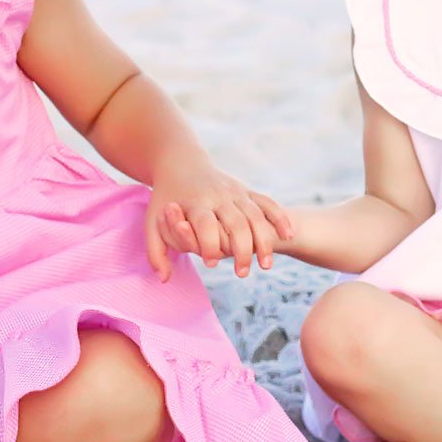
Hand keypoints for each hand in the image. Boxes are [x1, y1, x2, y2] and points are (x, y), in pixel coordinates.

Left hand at [145, 159, 292, 281]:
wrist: (180, 161)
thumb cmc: (166, 198)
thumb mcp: (152, 222)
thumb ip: (155, 252)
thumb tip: (164, 279)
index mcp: (194, 203)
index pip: (206, 225)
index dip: (209, 245)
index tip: (211, 264)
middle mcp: (217, 196)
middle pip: (236, 222)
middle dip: (242, 250)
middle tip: (243, 274)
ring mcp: (235, 192)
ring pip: (255, 215)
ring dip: (263, 241)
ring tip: (266, 266)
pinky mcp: (246, 190)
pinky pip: (267, 203)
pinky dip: (280, 218)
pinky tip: (288, 236)